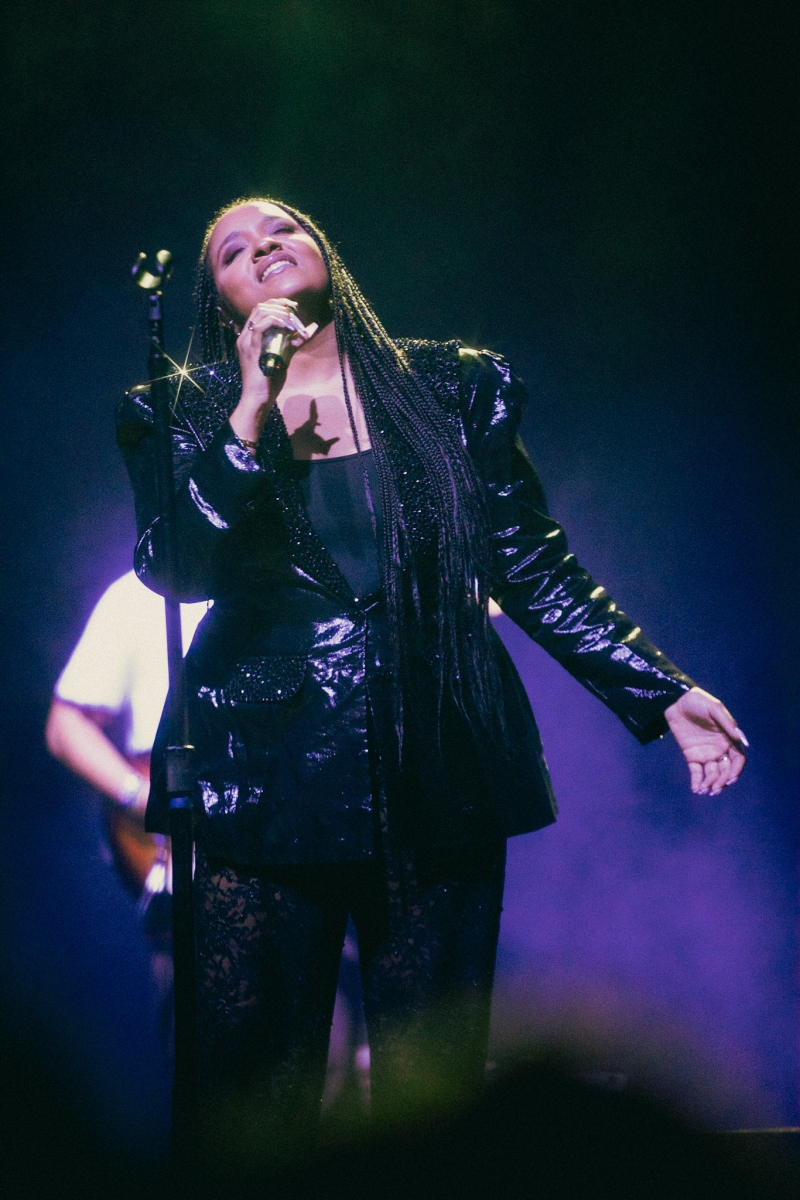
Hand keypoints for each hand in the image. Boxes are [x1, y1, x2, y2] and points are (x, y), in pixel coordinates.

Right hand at [231, 298, 318, 437]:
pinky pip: (261, 326)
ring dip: (279, 312)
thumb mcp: (284, 357)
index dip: (278, 304)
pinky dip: (276, 322)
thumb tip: (310, 328)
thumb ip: (295, 342)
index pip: (261, 310)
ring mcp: (246, 341)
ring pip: (260, 312)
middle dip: (280, 304)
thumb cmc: (269, 381)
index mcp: (250, 337)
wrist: (258, 398)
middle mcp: (245, 336)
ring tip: (293, 319)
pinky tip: (287, 327)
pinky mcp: (251, 348)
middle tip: (295, 309)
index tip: (294, 308)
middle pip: (260, 307)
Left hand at [664, 686, 747, 795]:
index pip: (738, 759)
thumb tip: (742, 741)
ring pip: (712, 774)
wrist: (675, 700)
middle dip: (722, 781)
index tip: (730, 779)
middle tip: (714, 789)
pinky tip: (696, 789)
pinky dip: (697, 781)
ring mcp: (706, 753)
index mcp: (729, 739)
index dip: (736, 771)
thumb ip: (727, 724)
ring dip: (710, 784)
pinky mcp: (691, 755)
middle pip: (726, 770)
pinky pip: (696, 771)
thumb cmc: (698, 701)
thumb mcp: (714, 709)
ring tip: (704, 790)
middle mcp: (720, 748)